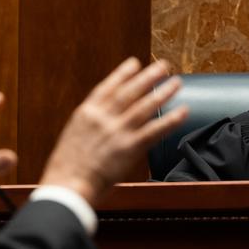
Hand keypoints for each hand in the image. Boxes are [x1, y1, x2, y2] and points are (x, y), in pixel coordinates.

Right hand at [40, 58, 187, 205]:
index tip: (135, 63)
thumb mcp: (72, 136)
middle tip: (163, 66)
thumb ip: (89, 124)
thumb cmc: (66, 166)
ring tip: (176, 82)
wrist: (67, 185)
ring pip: (145, 106)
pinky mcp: (130, 148)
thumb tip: (102, 118)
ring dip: (163, 92)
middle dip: (148, 76)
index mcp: (87, 113)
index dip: (123, 73)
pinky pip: (155, 130)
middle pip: (130, 91)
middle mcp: (103, 117)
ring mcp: (117, 131)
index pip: (108, 87)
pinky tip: (182, 112)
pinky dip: (170, 120)